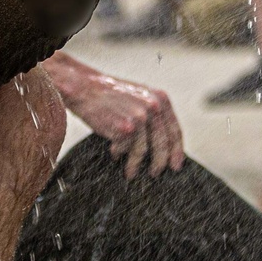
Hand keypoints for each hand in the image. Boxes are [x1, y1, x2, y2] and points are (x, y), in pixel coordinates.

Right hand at [43, 53, 183, 179]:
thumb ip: (153, 114)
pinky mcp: (125, 127)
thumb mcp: (139, 97)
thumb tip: (163, 144)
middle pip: (162, 144)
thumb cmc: (109, 94)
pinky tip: (114, 151)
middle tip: (154, 173)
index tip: (175, 165)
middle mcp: (153, 106)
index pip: (174, 131)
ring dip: (135, 164)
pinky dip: (119, 153)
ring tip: (130, 171)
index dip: (176, 151)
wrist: (85, 87)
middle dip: (158, 163)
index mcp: (160, 98)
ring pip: (143, 151)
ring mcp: (140, 116)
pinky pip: (125, 149)